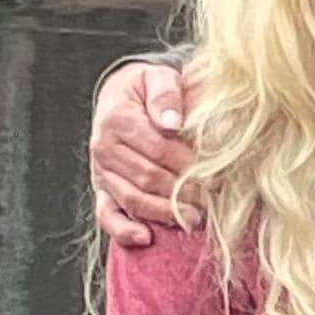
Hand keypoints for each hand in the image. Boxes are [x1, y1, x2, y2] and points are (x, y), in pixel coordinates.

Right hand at [91, 59, 196, 246]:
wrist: (120, 95)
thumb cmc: (145, 88)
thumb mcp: (158, 77)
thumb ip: (166, 94)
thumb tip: (173, 122)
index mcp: (117, 119)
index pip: (157, 149)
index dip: (187, 164)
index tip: (214, 175)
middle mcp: (104, 148)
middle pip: (147, 177)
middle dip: (181, 192)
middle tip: (211, 200)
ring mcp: (101, 171)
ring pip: (132, 198)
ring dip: (164, 213)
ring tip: (194, 218)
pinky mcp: (102, 189)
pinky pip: (106, 215)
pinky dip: (123, 230)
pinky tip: (145, 238)